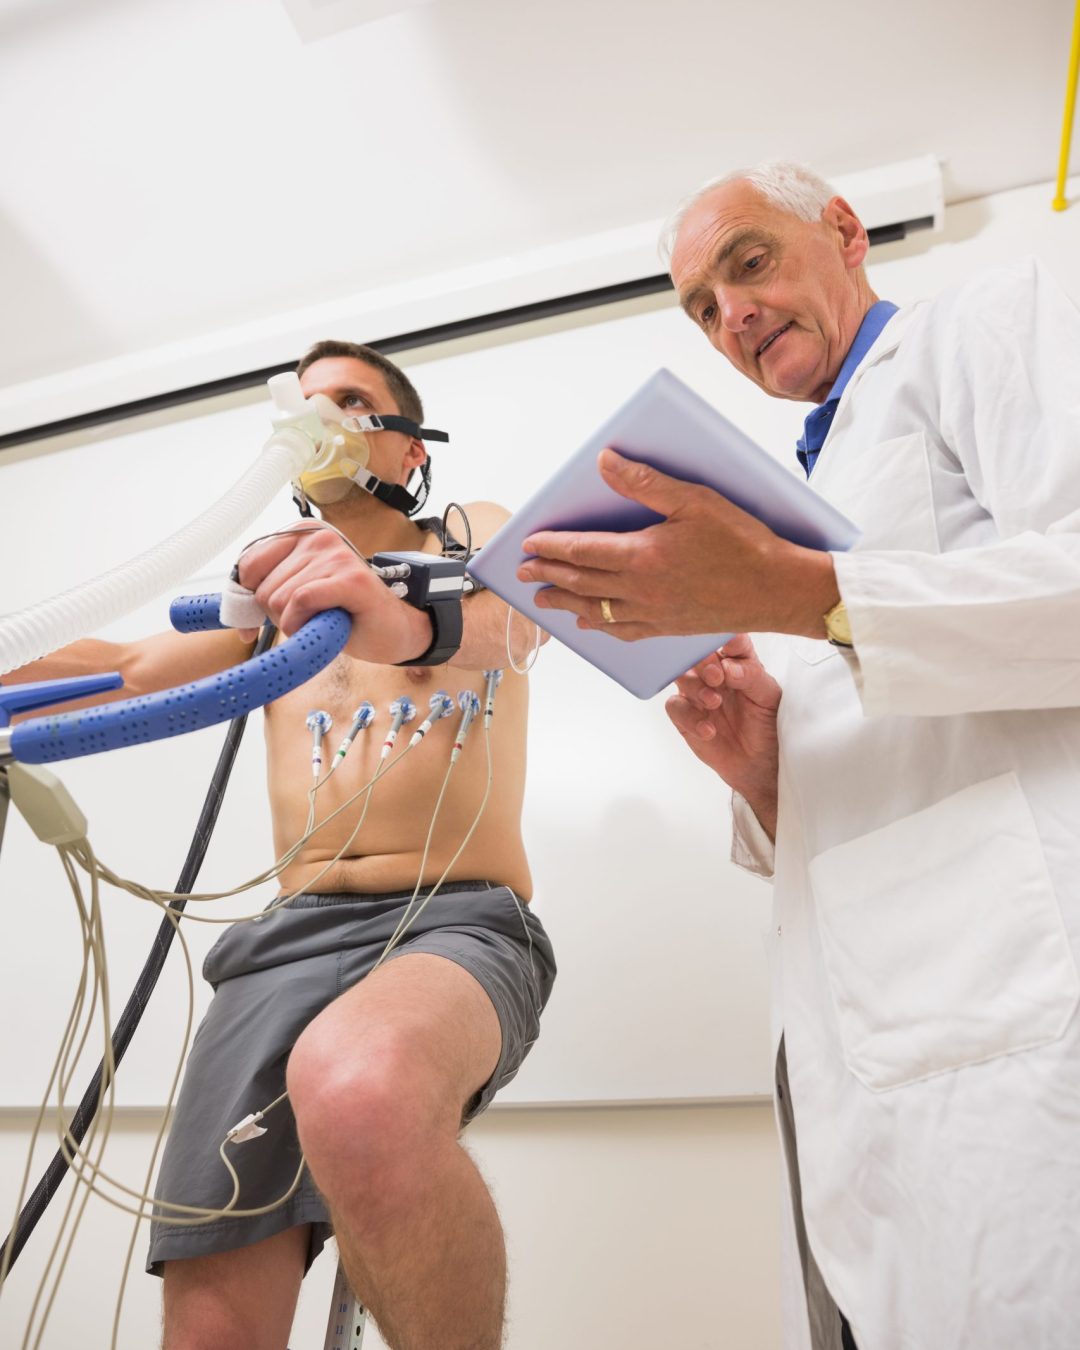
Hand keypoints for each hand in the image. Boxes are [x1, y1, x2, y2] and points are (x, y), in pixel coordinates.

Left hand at [236, 524, 431, 664]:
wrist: (393, 630)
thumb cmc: (345, 613)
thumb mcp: (297, 594)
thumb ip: (265, 591)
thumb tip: (232, 610)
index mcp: (301, 533)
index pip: (247, 565)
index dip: (248, 600)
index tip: (261, 620)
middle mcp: (318, 536)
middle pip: (261, 588)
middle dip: (278, 615)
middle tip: (310, 617)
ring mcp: (335, 555)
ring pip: (279, 598)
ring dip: (296, 622)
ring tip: (324, 618)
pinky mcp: (349, 578)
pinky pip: (301, 601)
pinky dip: (303, 622)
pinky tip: (323, 624)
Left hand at [516, 449, 837, 638]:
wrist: (775, 589)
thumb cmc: (743, 543)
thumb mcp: (695, 500)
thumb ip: (645, 483)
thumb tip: (605, 462)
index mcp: (642, 556)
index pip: (582, 551)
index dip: (552, 548)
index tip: (529, 545)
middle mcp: (640, 589)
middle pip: (581, 583)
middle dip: (549, 576)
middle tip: (524, 574)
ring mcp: (653, 613)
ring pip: (596, 611)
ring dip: (566, 604)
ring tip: (544, 601)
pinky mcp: (669, 628)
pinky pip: (624, 631)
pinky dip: (601, 626)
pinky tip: (591, 624)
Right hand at [665, 634, 780, 837]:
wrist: (759, 764)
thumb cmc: (767, 726)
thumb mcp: (770, 698)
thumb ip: (751, 677)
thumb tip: (728, 667)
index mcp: (739, 663)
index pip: (731, 642)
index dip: (729, 641)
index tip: (731, 646)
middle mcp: (715, 674)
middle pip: (699, 655)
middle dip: (705, 663)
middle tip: (717, 677)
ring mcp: (698, 694)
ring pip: (682, 677)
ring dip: (696, 687)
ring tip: (714, 702)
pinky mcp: (685, 717)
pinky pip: (676, 708)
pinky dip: (691, 717)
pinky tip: (709, 730)